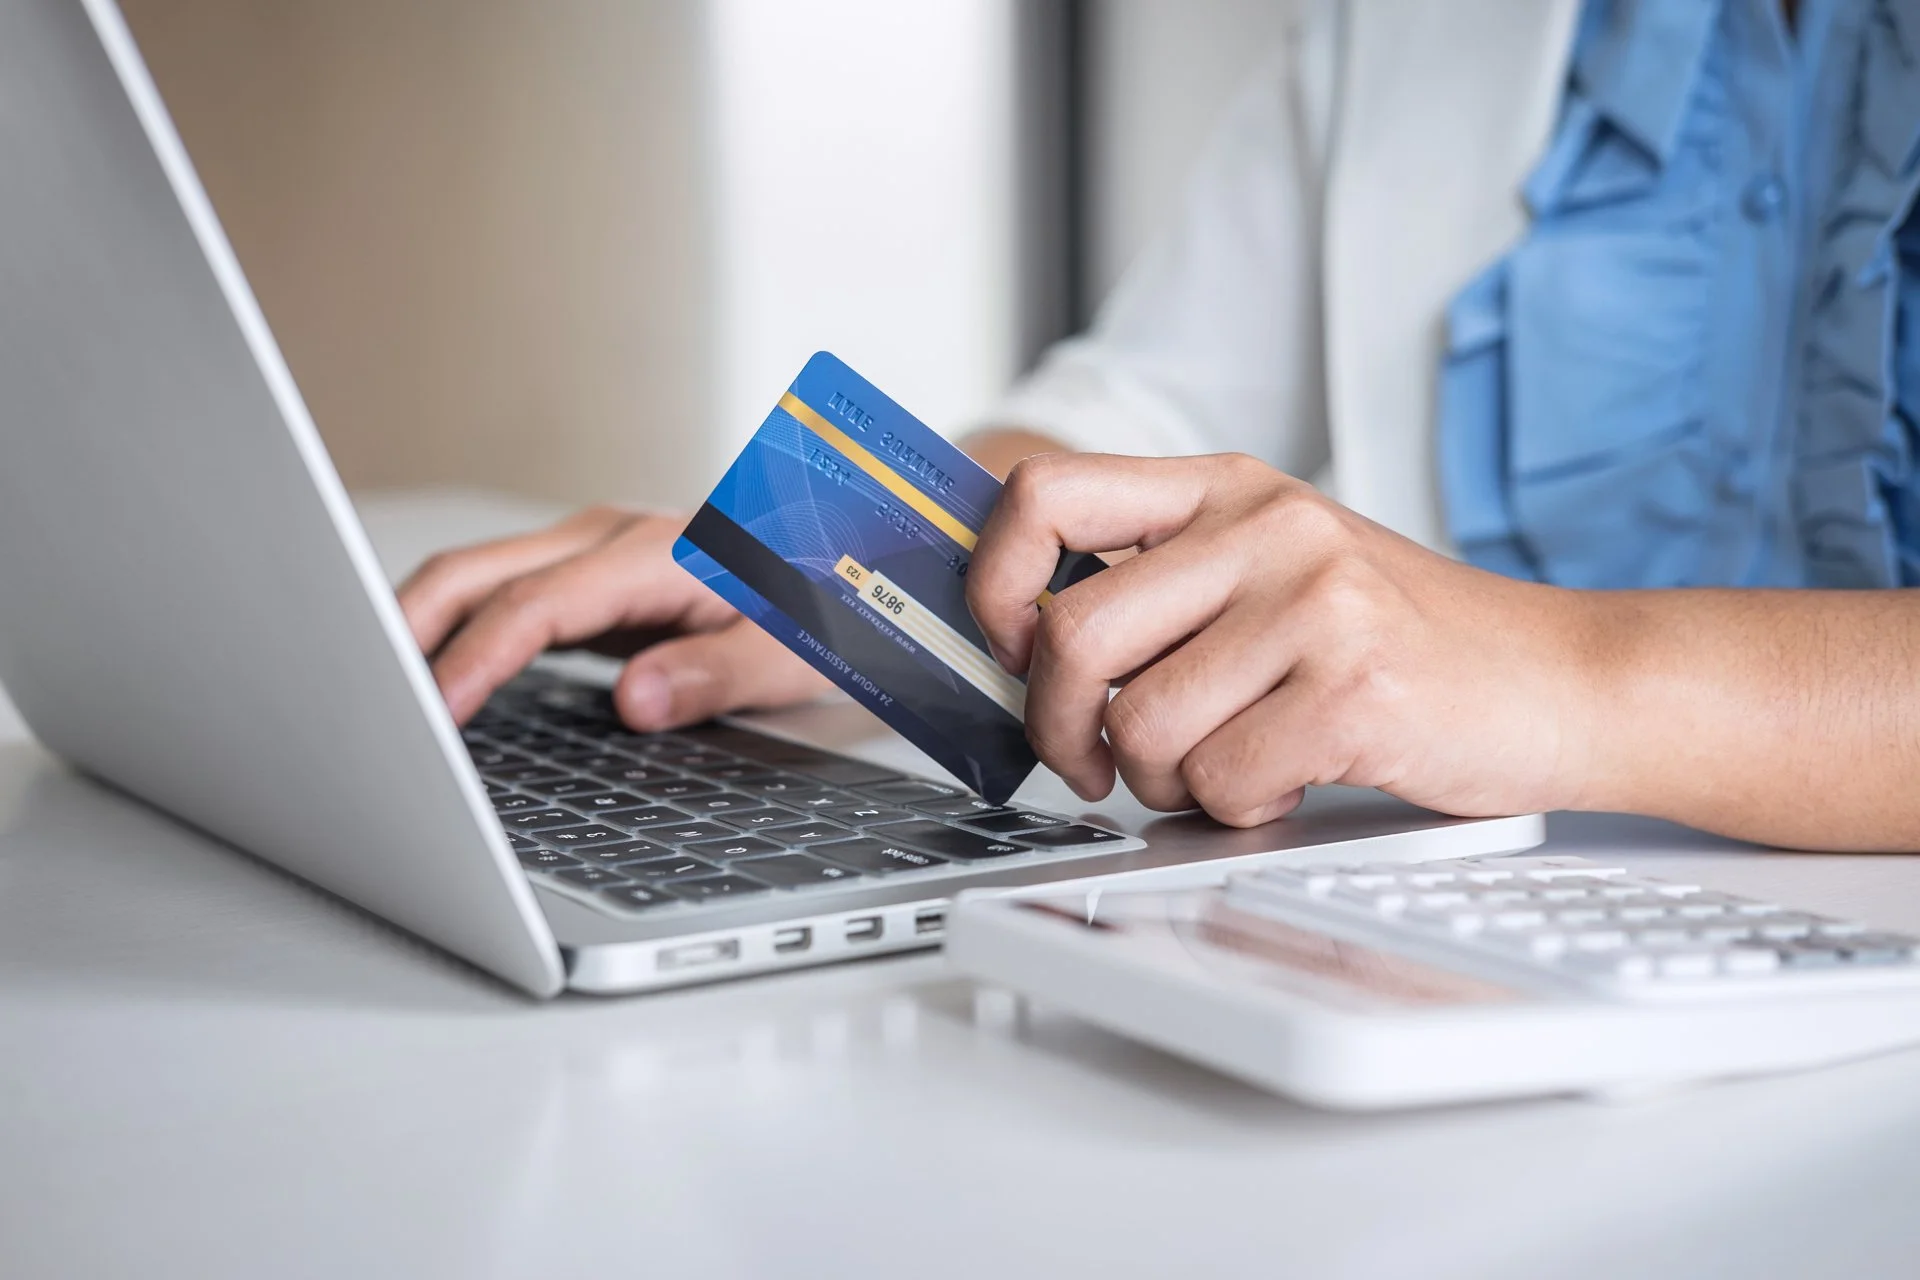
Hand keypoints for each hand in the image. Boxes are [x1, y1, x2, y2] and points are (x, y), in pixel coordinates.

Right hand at [397, 507, 826, 727]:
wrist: (854, 567)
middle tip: (359, 704)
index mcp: (654, 552)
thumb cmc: (827, 608)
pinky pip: (501, 600)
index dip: (476, 660)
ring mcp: (593, 555)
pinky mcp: (590, 582)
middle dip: (405, 631)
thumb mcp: (793, 654)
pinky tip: (428, 682)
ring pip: (475, 580)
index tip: (432, 714)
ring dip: (417, 628)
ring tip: (368, 698)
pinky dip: (454, 633)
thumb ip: (715, 675)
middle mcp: (609, 540)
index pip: (536, 607)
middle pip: (474, 574)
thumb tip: (634, 700)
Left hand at [965, 454, 1599, 825]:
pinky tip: (1291, 779)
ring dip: (1165, 780)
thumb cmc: (1409, 641)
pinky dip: (1238, 807)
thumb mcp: (1284, 568)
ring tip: (1232, 764)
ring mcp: (1314, 602)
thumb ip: (1170, 582)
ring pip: (1138, 726)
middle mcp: (1266, 528)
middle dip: (1061, 728)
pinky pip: (1220, 781)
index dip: (994, 581)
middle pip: (1071, 635)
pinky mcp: (1354, 688)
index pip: (1044, 493)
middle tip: (1095, 762)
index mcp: (1230, 490)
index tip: (1012, 650)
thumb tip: (1026, 641)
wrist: (1564, 680)